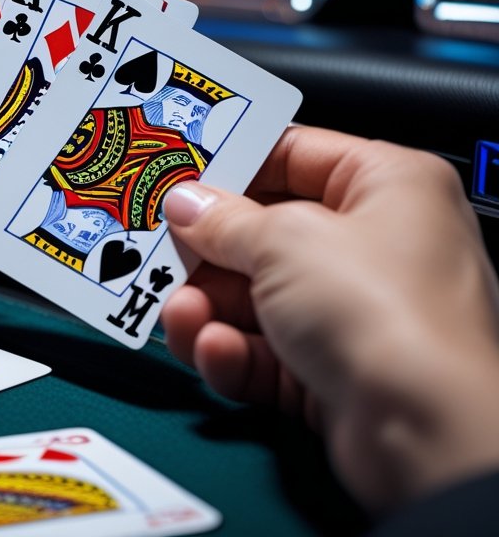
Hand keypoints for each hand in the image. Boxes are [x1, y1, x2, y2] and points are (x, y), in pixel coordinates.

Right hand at [160, 126, 498, 509]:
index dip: (234, 162)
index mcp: (390, 186)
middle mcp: (379, 245)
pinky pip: (264, 352)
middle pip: (266, 232)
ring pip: (256, 299)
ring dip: (210, 307)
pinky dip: (233, 352)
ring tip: (181, 312)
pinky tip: (218, 350)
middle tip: (160, 248)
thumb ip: (224, 220)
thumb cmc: (391, 316)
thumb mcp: (284, 240)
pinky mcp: (334, 371)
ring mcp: (357, 312)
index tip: (179, 174)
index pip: (296, 153)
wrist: (424, 430)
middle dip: (208, 250)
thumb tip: (189, 205)